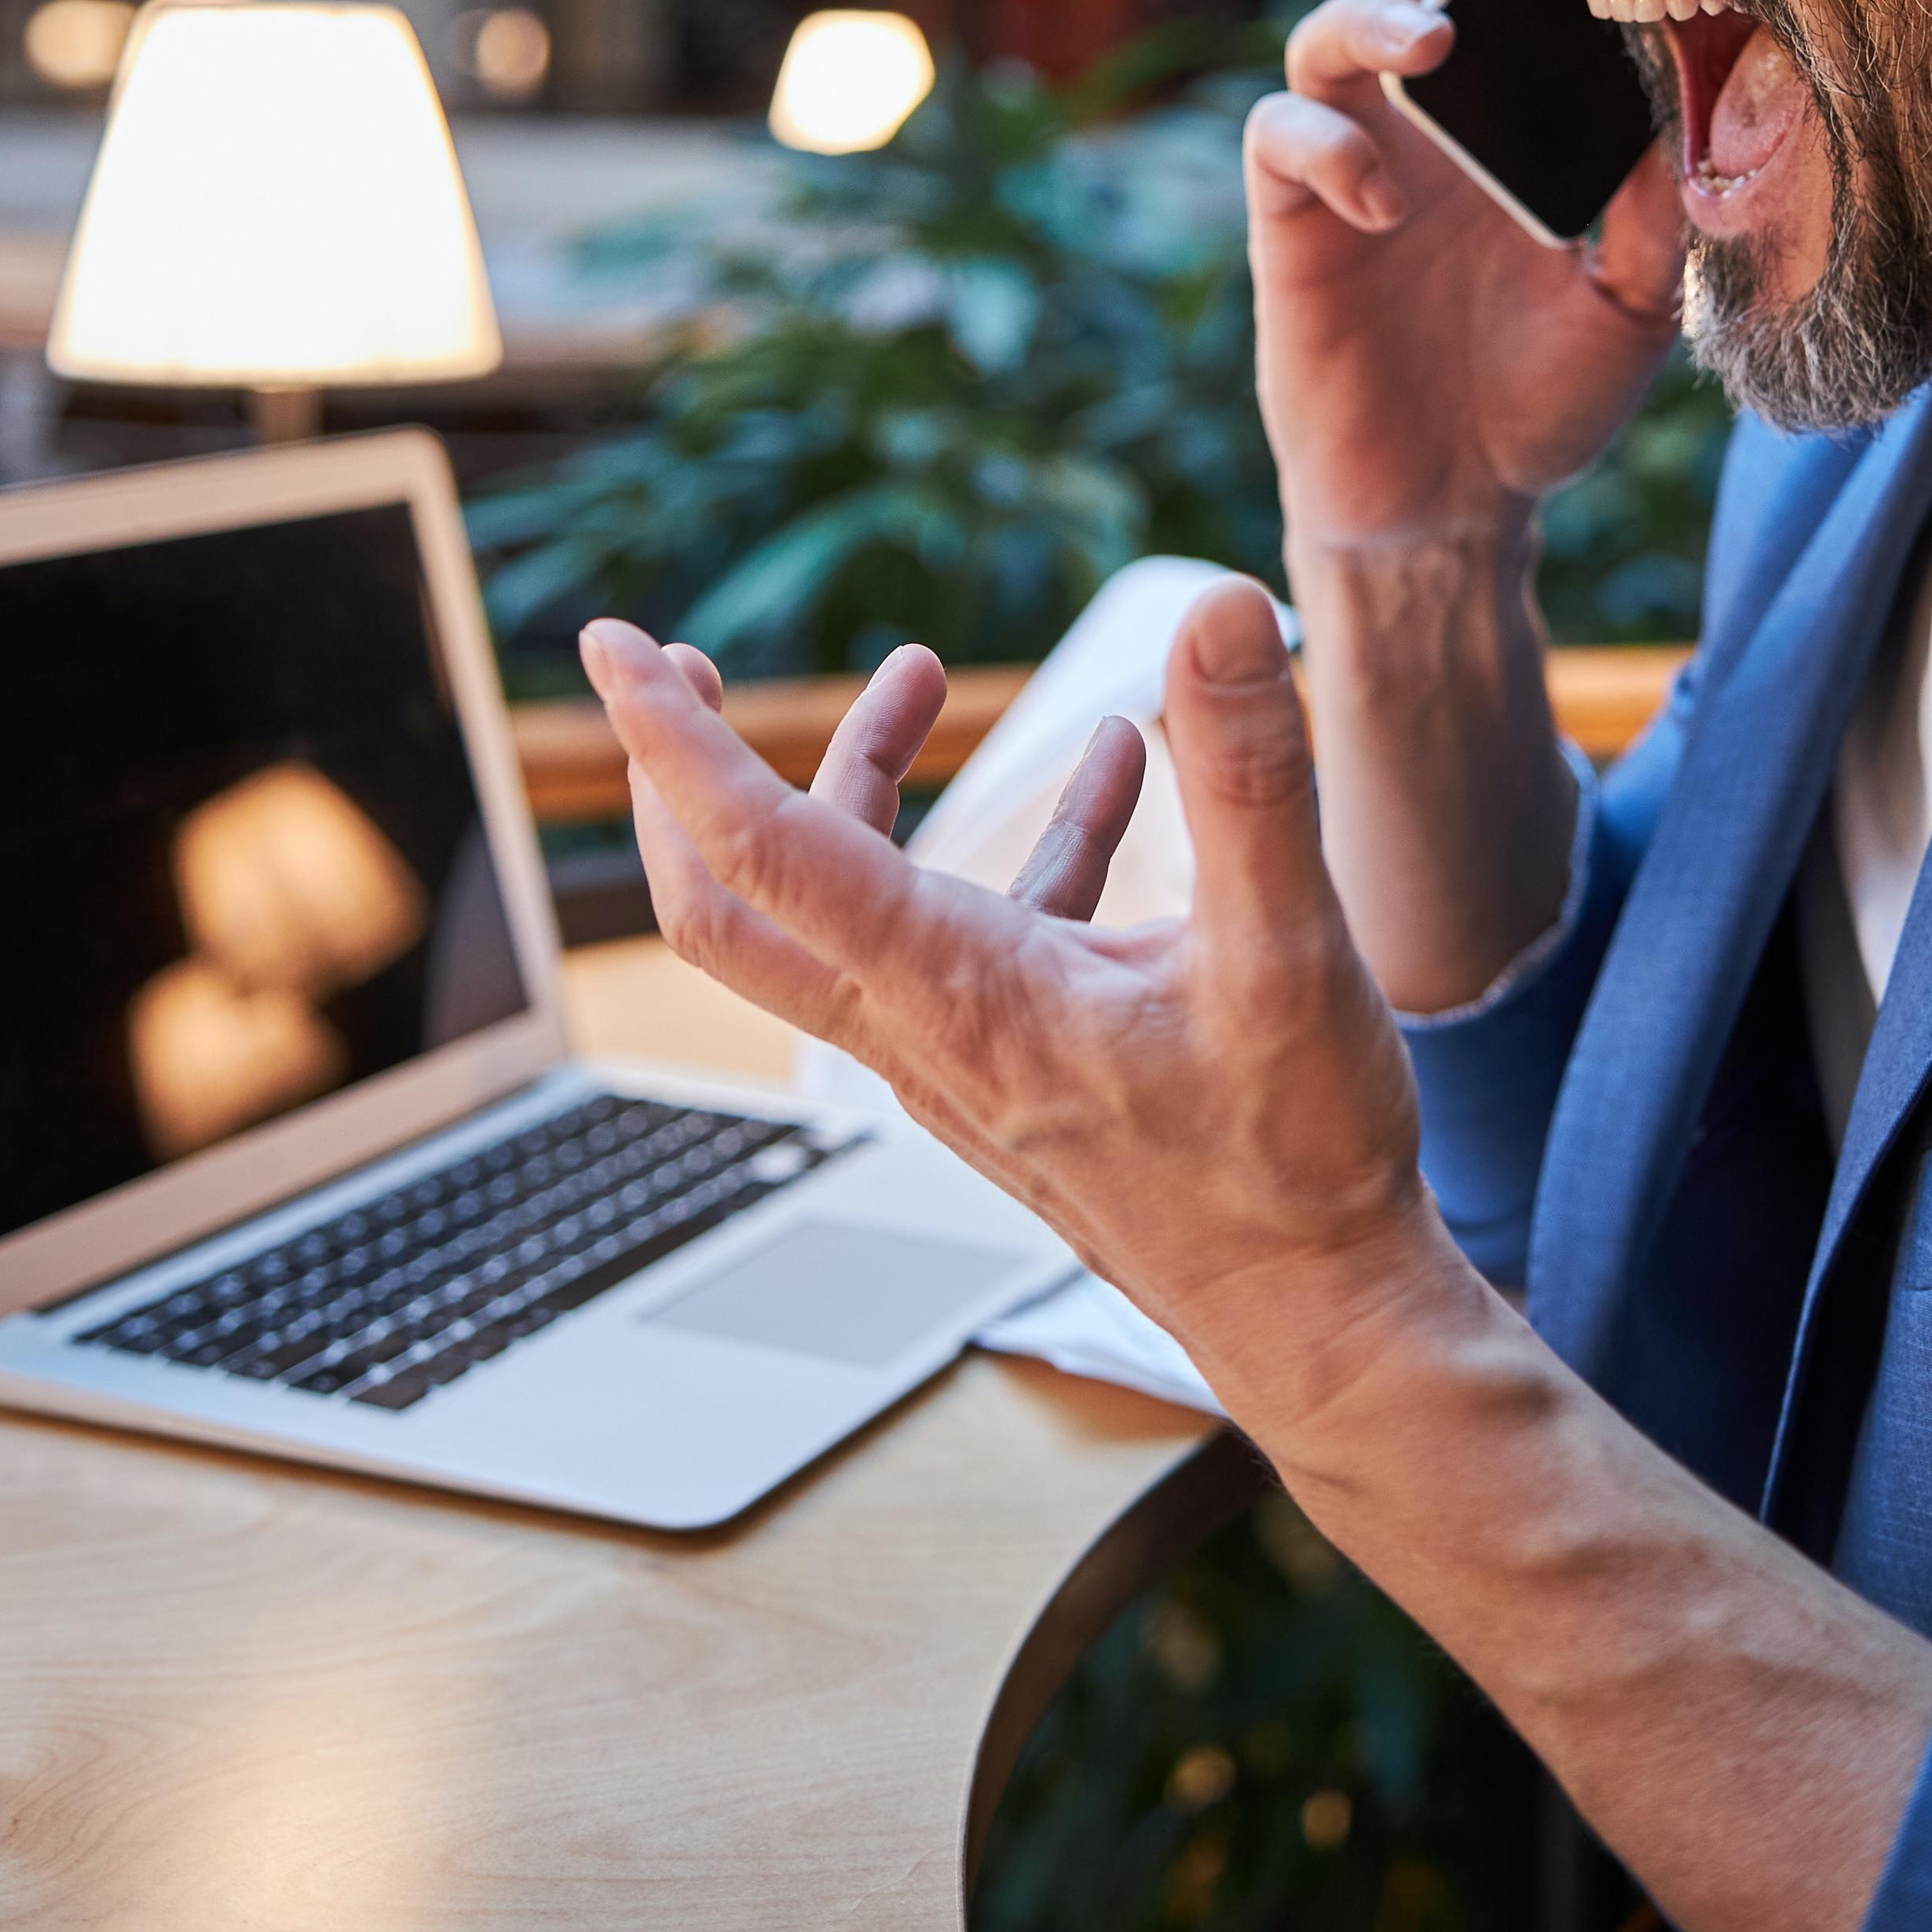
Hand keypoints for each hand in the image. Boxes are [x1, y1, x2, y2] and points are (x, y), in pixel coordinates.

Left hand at [582, 581, 1452, 1436]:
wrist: (1316, 1321)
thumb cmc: (1294, 1165)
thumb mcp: (1292, 950)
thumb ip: (1253, 774)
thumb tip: (1222, 609)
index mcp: (960, 994)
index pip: (761, 849)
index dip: (674, 738)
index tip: (615, 644)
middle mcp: (930, 1031)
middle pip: (733, 900)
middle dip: (688, 776)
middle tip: (689, 665)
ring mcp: (964, 1058)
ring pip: (842, 910)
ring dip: (860, 785)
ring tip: (921, 673)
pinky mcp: (1019, 1071)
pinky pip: (968, 934)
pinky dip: (1007, 843)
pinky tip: (1113, 769)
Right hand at [1246, 0, 1687, 560]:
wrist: (1455, 506)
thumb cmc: (1543, 399)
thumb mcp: (1633, 305)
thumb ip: (1657, 211)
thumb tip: (1691, 100)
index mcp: (1510, 123)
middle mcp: (1425, 124)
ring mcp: (1351, 162)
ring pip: (1324, 36)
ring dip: (1371, 19)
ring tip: (1429, 46)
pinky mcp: (1292, 221)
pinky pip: (1281, 140)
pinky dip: (1327, 149)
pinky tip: (1384, 203)